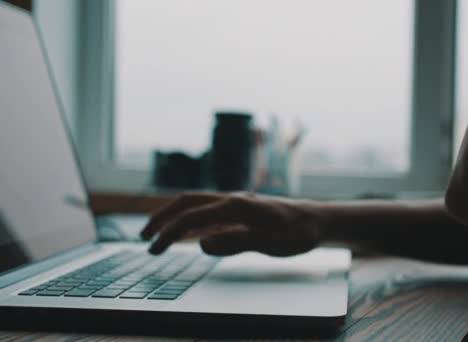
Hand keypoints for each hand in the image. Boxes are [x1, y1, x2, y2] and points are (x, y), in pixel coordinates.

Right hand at [140, 192, 324, 256]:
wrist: (317, 220)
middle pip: (187, 202)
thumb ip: (237, 242)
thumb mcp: (271, 242)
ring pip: (196, 203)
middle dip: (162, 217)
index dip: (170, 233)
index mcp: (237, 206)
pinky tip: (188, 233)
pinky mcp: (240, 210)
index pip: (193, 217)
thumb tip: (203, 244)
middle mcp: (233, 200)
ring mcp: (236, 203)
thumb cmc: (298, 231)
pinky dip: (190, 219)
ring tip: (158, 234)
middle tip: (144, 237)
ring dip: (174, 216)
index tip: (153, 249)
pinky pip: (208, 210)